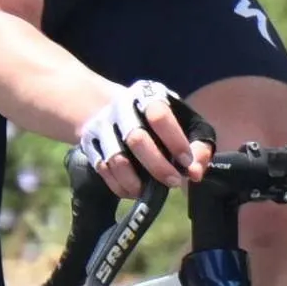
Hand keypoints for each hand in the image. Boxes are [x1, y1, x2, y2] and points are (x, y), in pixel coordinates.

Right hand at [73, 78, 201, 196]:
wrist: (107, 106)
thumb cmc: (156, 118)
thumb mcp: (183, 120)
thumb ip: (198, 143)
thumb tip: (196, 172)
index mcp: (147, 95)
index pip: (158, 115)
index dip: (175, 140)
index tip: (186, 161)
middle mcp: (121, 108)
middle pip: (136, 139)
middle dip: (158, 166)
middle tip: (173, 181)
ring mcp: (101, 126)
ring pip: (116, 159)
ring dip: (136, 181)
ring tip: (150, 190)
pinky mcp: (88, 144)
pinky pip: (103, 171)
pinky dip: (120, 186)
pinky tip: (134, 190)